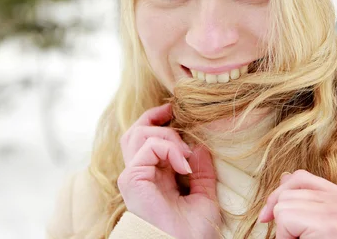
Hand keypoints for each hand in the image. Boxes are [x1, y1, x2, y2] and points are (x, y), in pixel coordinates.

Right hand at [117, 103, 219, 238]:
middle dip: (153, 116)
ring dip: (166, 134)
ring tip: (185, 152)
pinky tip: (184, 163)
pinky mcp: (132, 179)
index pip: (146, 139)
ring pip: (138, 133)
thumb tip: (199, 147)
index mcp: (154, 177)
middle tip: (174, 110)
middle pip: (135, 131)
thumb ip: (201, 172)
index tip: (176, 111)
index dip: (158, 121)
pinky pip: (147, 146)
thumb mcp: (204, 196)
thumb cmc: (192, 233)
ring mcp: (133, 176)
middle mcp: (140, 174)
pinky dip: (169, 147)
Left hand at [258, 170, 336, 238]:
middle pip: (290, 190)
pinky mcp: (329, 225)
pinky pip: (285, 217)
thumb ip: (302, 197)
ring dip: (285, 228)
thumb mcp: (312, 219)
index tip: (269, 213)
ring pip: (284, 203)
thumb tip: (285, 177)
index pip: (302, 177)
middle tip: (300, 236)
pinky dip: (284, 235)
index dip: (280, 192)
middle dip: (284, 215)